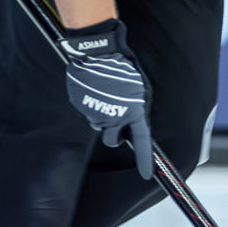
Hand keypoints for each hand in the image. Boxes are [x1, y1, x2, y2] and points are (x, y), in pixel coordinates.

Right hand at [61, 19, 153, 177]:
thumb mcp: (140, 88)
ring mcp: (95, 114)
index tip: (147, 174)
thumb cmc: (123, 67)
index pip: (143, 142)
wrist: (99, 52)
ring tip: (106, 94)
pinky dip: (90, 105)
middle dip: (115, 134)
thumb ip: (138, 108)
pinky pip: (86, 112)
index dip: (145, 160)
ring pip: (99, 125)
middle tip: (116, 116)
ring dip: (103, 115)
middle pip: (113, 139)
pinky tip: (94, 90)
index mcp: (134, 112)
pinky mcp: (80, 107)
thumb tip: (135, 122)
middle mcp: (115, 117)